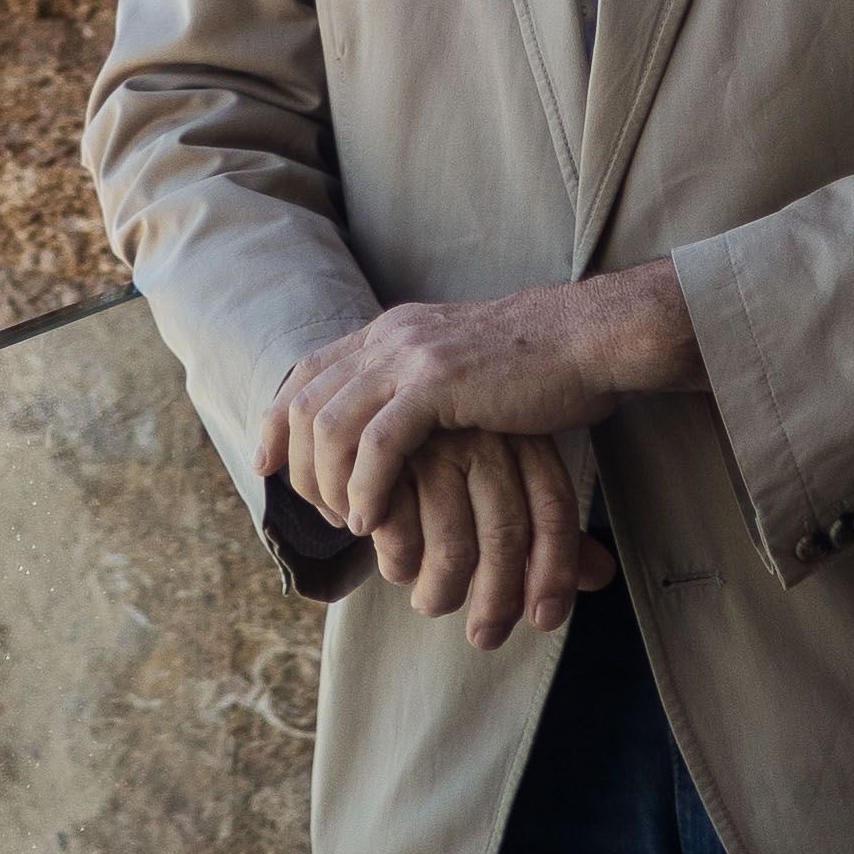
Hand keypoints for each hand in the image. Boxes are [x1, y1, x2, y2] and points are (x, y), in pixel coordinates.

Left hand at [260, 263, 700, 539]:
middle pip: (307, 400)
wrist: (588, 340)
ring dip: (328, 482)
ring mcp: (411, 356)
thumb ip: (420, 385)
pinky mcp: (438, 384)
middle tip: (310, 511)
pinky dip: (364, 485)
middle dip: (295, 462)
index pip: (307, 370)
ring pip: (332, 424)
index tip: (266, 465)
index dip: (277, 419)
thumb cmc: (537, 367)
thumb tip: (397, 422)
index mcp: (392, 330)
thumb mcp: (460, 367)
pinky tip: (369, 518)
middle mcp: (390, 336)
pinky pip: (378, 442)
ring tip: (346, 523)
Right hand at [364, 427, 613, 645]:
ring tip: (431, 603)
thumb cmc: (448, 462)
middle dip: (497, 600)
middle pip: (506, 535)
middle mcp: (481, 437)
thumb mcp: (505, 483)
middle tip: (485, 637)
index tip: (544, 620)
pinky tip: (398, 568)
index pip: (553, 510)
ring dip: (441, 593)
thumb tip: (601, 574)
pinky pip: (399, 535)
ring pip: (452, 546)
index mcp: (522, 438)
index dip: (556, 572)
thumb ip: (546, 531)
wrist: (371, 413)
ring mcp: (430, 446)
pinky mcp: (378, 461)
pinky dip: (398, 565)